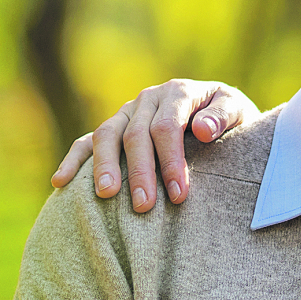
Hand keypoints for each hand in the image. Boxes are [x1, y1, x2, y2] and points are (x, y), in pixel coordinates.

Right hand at [50, 80, 259, 210]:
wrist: (223, 119)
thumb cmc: (234, 122)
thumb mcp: (240, 113)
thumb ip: (223, 117)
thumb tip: (202, 130)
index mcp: (178, 93)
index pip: (167, 127)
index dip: (171, 161)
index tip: (179, 195)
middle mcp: (148, 99)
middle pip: (136, 134)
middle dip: (139, 171)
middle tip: (144, 206)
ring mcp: (127, 113)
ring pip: (107, 135)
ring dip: (104, 166)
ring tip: (105, 195)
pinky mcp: (114, 128)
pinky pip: (87, 141)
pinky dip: (73, 160)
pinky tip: (60, 182)